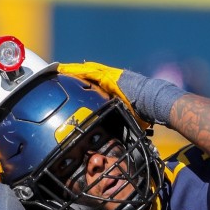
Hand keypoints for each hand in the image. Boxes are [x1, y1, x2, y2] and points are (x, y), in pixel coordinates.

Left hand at [58, 61, 182, 127]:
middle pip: (87, 76)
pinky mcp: (108, 75)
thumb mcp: (126, 118)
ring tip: (57, 70)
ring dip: (71, 71)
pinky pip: (88, 71)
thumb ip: (117, 122)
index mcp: (113, 90)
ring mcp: (109, 76)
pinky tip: (64, 69)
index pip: (93, 86)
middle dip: (73, 75)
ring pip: (85, 71)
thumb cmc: (143, 112)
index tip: (69, 88)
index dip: (81, 86)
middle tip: (58, 75)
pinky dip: (76, 70)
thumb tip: (113, 139)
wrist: (151, 101)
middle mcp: (110, 81)